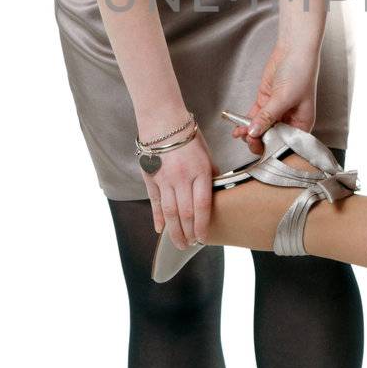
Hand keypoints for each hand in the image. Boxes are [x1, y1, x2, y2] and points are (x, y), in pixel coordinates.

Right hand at [143, 127, 214, 247]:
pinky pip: (155, 202)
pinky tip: (160, 229)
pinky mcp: (151, 178)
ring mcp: (165, 179)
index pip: (202, 206)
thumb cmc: (188, 137)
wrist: (164, 123)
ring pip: (169, 212)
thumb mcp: (206, 155)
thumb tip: (215, 192)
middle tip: (191, 244)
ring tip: (179, 243)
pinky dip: (157, 217)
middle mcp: (182, 178)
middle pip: (185, 213)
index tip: (204, 238)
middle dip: (189, 233)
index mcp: (200, 172)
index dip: (203, 226)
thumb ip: (210, 175)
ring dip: (174, 231)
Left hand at [229, 38, 319, 146]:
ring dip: (250, 132)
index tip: (260, 144)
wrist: (293, 49)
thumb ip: (268, 116)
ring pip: (261, 128)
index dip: (273, 146)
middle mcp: (290, 120)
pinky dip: (246, 122)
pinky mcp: (266, 102)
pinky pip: (255, 117)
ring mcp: (277, 112)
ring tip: (241, 132)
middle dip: (259, 139)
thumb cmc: (301, 71)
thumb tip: (255, 131)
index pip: (286, 143)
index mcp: (302, 123)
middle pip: (272, 137)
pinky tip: (239, 128)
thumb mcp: (284, 97)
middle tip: (249, 137)